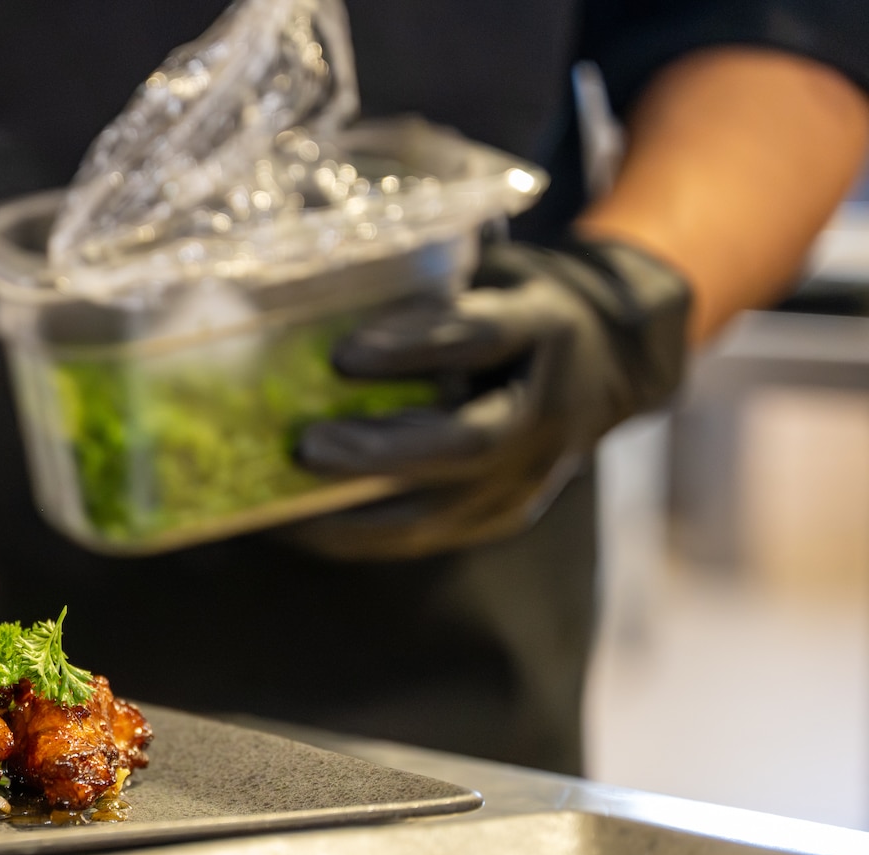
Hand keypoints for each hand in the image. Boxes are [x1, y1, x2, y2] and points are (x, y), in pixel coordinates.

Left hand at [289, 238, 689, 558]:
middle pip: (464, 444)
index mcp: (546, 329)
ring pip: (441, 508)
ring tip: (282, 505)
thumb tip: (314, 304)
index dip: (413, 347)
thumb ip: (433, 294)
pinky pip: (426, 534)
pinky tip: (299, 528)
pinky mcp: (502, 515)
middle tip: (306, 447)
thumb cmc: (526, 307)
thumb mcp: (496, 277)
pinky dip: (358, 535)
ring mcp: (529, 475)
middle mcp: (546, 413)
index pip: (481, 338)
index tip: (344, 354)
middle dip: (380, 452)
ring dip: (355, 511)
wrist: (614, 361)